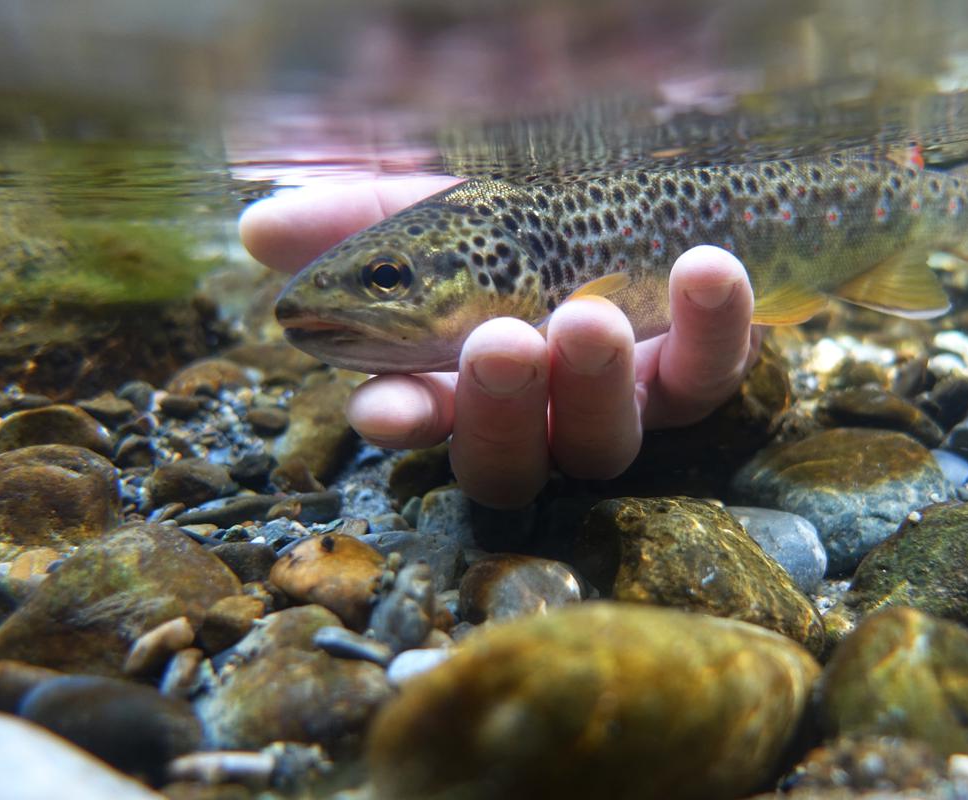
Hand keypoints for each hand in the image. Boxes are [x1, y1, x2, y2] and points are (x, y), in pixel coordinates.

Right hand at [241, 180, 759, 507]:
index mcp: (463, 384)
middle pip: (512, 461)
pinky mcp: (696, 378)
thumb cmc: (526, 223)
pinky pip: (710, 374)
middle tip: (497, 344)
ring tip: (586, 316)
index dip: (403, 420)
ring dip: (589, 382)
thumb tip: (257, 226)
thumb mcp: (439, 208)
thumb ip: (358, 219)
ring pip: (604, 441)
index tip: (385, 405)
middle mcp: (538, 415)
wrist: (643, 208)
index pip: (422, 423)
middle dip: (497, 411)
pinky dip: (709, 326)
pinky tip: (705, 266)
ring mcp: (618, 407)